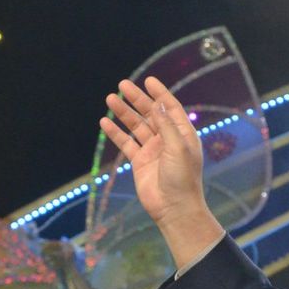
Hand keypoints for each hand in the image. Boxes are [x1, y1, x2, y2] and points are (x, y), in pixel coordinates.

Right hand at [99, 76, 218, 239]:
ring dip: (124, 113)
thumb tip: (157, 104)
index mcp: (182, 133)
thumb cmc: (182, 178)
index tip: (148, 81)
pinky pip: (126, 143)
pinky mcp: (139, 162)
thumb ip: (166, 125)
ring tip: (110, 98)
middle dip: (137, 99)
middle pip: (150, 113)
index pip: (170, 107)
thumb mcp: (178, 147)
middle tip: (122, 84)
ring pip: (136, 126)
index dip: (160, 93)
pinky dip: (116, 133)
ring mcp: (152, 150)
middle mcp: (167, 139)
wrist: (174, 208)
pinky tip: (105, 122)